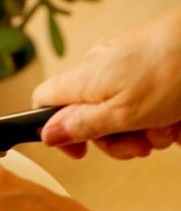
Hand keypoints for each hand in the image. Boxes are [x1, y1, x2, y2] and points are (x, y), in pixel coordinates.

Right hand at [33, 7, 180, 158]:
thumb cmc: (172, 71)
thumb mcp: (121, 114)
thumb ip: (81, 126)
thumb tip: (47, 135)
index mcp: (80, 80)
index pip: (42, 103)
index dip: (55, 130)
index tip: (80, 149)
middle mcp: (94, 67)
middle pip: (85, 114)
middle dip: (113, 138)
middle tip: (137, 146)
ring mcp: (119, 62)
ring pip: (114, 108)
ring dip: (139, 129)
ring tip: (163, 130)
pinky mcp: (142, 60)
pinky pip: (136, 95)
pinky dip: (153, 111)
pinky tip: (172, 117)